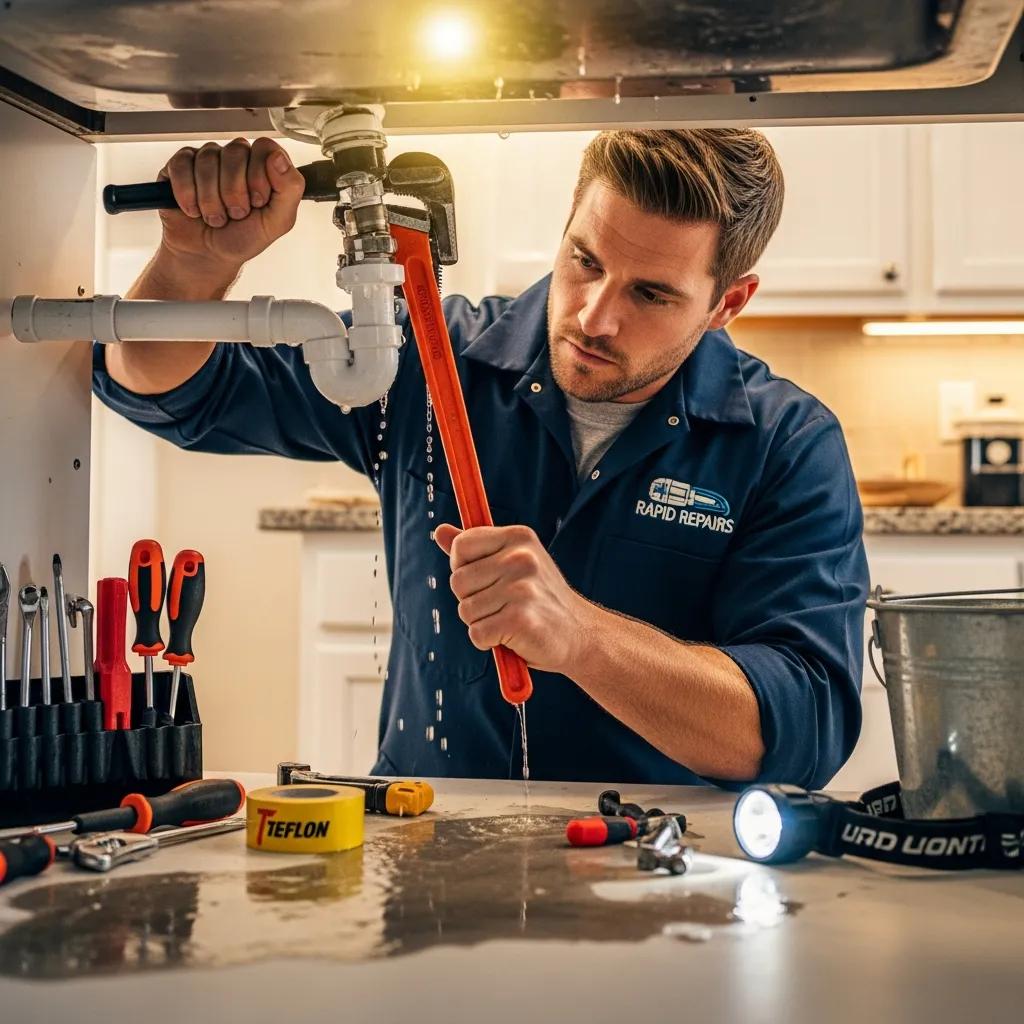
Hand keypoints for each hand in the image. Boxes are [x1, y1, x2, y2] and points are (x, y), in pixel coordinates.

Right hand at [157, 137, 305, 275]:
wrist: (207, 256)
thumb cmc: (243, 238)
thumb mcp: (277, 222)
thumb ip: (289, 189)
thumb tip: (279, 157)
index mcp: (262, 166)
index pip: (265, 148)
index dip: (260, 176)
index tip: (258, 202)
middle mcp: (235, 157)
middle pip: (235, 152)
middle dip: (235, 193)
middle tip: (235, 214)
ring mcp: (206, 159)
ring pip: (208, 161)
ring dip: (211, 200)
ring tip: (215, 217)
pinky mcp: (179, 165)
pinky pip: (182, 166)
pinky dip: (188, 196)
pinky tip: (193, 210)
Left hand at [434, 523, 592, 674]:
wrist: (580, 635)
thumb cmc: (539, 599)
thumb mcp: (512, 564)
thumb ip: (476, 550)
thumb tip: (440, 531)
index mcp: (519, 537)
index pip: (461, 546)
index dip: (464, 567)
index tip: (484, 579)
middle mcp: (521, 558)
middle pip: (458, 581)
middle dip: (472, 599)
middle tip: (503, 604)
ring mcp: (522, 588)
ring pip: (465, 610)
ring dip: (482, 622)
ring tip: (510, 619)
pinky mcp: (520, 619)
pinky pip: (477, 633)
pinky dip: (489, 641)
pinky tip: (513, 636)